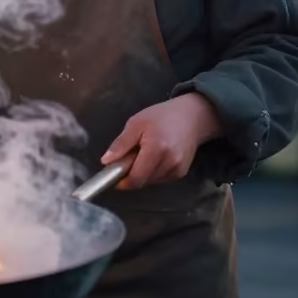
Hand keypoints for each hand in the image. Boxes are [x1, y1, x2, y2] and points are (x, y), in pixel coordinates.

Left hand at [101, 93, 222, 189]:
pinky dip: (153, 171)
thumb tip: (106, 161)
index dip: (122, 180)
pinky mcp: (181, 173)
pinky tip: (157, 156)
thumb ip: (121, 143)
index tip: (114, 173)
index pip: (136, 178)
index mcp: (156, 148)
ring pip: (151, 181)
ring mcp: (177, 169)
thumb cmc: (161, 116)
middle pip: (142, 181)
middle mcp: (169, 162)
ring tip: (146, 152)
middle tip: (132, 154)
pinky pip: (160, 178)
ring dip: (143, 172)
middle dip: (132, 172)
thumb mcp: (136, 123)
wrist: (192, 117)